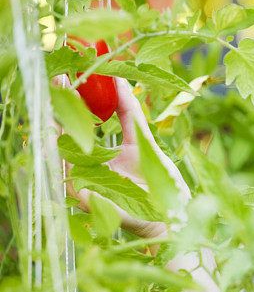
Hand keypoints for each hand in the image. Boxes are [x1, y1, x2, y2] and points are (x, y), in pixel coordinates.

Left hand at [65, 76, 190, 239]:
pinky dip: (125, 99)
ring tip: (86, 69)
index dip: (55, 116)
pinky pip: (131, 118)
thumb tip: (54, 157)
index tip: (47, 98)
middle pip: (82, 121)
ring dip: (96, 92)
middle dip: (71, 97)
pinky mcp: (143, 145)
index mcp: (84, 171)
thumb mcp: (98, 204)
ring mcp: (122, 149)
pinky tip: (118, 81)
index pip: (63, 138)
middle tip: (61, 74)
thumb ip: (76, 185)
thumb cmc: (132, 219)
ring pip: (105, 114)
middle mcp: (100, 158)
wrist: (168, 222)